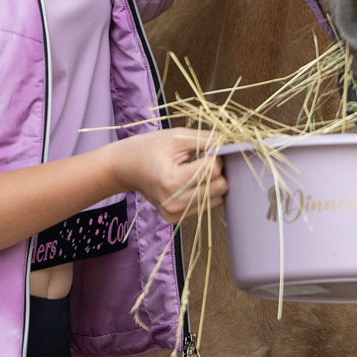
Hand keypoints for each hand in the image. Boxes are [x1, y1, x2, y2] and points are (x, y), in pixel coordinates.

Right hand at [110, 128, 226, 223]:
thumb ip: (207, 139)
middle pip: (220, 187)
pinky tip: (190, 183)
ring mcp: (175, 214)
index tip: (206, 149)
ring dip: (213, 183)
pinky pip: (206, 207)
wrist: (125, 168)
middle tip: (203, 160)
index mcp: (172, 180)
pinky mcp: (176, 220)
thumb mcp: (176, 136)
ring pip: (218, 199)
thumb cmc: (149, 148)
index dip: (215, 156)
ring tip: (195, 171)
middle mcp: (174, 202)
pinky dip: (205, 194)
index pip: (213, 170)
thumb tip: (232, 142)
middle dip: (217, 171)